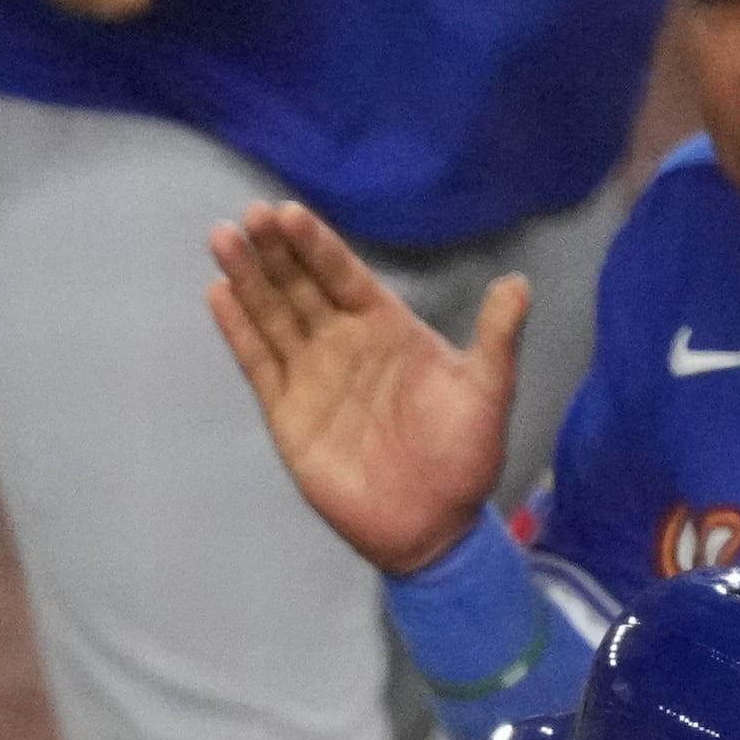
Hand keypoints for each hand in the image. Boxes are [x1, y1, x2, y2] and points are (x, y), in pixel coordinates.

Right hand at [208, 201, 522, 576]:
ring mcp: (312, 377)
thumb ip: (496, 338)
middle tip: (250, 217)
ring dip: (248, 280)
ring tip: (223, 240)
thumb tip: (519, 283)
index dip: (316, 246)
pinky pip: (259, 366)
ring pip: (273, 317)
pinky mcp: (289, 415)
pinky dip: (239, 332)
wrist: (434, 526)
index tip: (290, 214)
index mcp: (386, 327)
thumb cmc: (464, 457)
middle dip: (273, 252)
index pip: (343, 275)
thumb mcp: (488, 392)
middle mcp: (343, 344)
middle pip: (300, 287)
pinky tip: (219, 296)